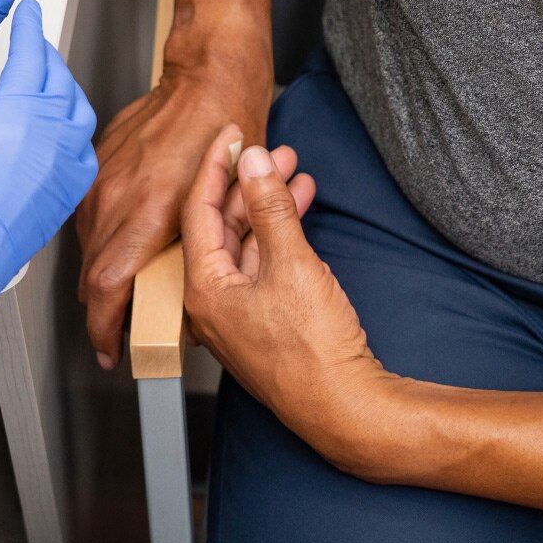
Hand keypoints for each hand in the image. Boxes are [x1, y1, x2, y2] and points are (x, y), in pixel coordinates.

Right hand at [0, 0, 97, 399]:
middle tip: (31, 45)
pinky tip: (56, 134)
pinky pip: (82, 151)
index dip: (28, 26)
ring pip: (78, 113)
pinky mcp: (65, 196)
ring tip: (44, 84)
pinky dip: (72, 131)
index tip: (28, 11)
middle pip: (59, 79)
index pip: (32, 52)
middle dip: (45, 56)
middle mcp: (51, 137)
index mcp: (19, 112)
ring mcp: (64, 169)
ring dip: (63, 91)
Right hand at [76, 29, 272, 367]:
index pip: (107, 289)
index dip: (105, 328)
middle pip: (92, 274)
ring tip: (126, 287)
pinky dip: (105, 235)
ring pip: (89, 246)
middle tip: (119, 329)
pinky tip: (126, 237)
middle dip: (104, 309)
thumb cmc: (229, 133)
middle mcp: (113, 200)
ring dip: (104, 271)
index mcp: (146, 215)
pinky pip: (91, 214)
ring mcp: (100, 181)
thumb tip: (194, 304)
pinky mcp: (97, 166)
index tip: (110, 349)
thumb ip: (205, 259)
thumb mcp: (231, 210)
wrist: (209, 75)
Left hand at [181, 125, 386, 457]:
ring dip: (268, 206)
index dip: (215, 166)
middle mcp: (211, 302)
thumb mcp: (292, 263)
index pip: (197, 211)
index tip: (231, 134)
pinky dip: (279, 234)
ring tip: (296, 172)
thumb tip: (256, 162)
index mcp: (203, 288)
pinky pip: (263, 263)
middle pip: (220, 226)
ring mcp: (237, 312)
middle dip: (249, 183)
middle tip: (274, 149)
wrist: (346, 408)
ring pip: (245, 243)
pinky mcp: (264, 319)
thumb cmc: (313, 350)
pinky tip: (300, 210)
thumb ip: (270, 207)